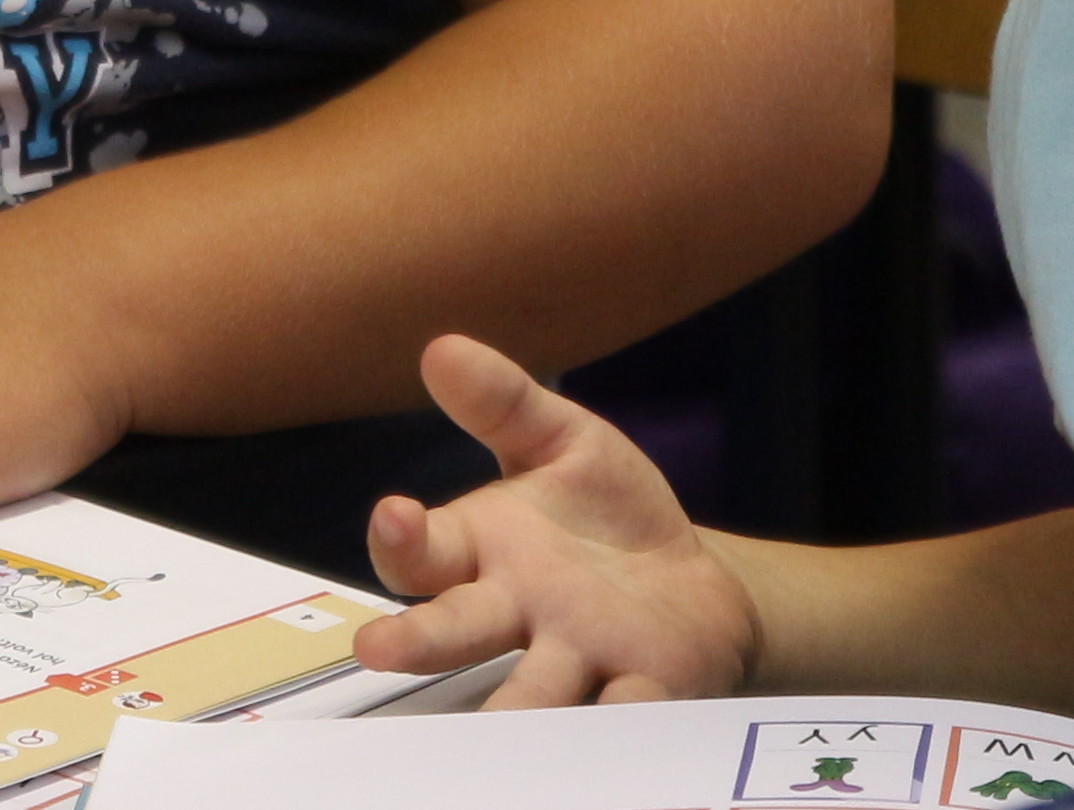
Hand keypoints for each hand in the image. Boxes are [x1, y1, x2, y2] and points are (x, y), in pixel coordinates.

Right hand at [351, 334, 755, 706]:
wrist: (693, 584)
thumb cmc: (606, 513)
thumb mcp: (562, 441)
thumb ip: (503, 402)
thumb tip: (442, 347)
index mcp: (483, 551)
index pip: (422, 552)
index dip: (400, 539)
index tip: (394, 515)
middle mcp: (516, 614)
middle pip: (456, 630)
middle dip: (419, 638)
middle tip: (379, 648)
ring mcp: (576, 659)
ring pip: (531, 692)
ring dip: (512, 708)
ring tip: (498, 725)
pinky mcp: (641, 689)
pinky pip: (626, 710)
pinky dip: (621, 718)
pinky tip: (620, 719)